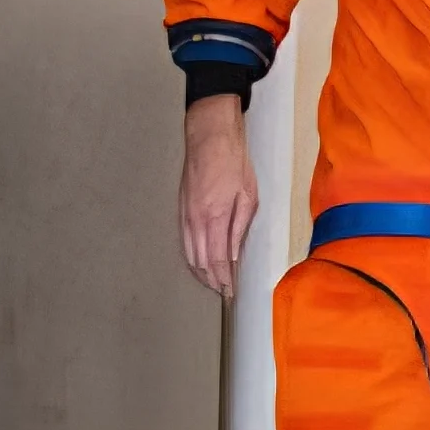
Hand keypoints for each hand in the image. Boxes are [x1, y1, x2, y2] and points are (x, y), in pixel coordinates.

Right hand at [179, 94, 258, 296]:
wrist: (209, 138)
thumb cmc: (232, 162)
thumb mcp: (248, 195)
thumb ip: (239, 228)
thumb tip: (234, 256)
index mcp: (215, 216)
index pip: (219, 260)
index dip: (224, 279)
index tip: (230, 291)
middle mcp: (196, 220)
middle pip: (201, 262)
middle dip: (212, 281)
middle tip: (223, 292)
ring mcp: (185, 215)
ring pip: (190, 254)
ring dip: (201, 273)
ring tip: (213, 283)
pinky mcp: (181, 210)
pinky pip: (185, 242)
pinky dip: (192, 257)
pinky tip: (199, 263)